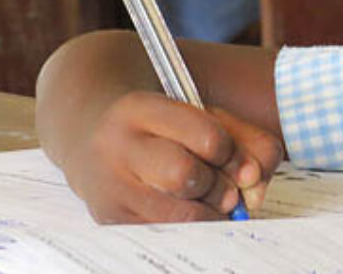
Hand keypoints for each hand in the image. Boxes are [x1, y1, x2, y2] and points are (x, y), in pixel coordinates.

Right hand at [59, 90, 283, 223]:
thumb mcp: (200, 115)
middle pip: (186, 176)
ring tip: (207, 201)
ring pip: (178, 214)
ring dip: (207, 212)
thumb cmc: (158, 127)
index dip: (231, 153)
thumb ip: (245, 139)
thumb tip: (253, 183)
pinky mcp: (109, 219)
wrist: (89, 134)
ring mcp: (108, 186)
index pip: (205, 136)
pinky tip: (188, 212)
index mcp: (141, 108)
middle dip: (217, 186)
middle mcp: (116, 146)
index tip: (230, 158)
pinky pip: (166, 234)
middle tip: (223, 187)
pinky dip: (190, 228)